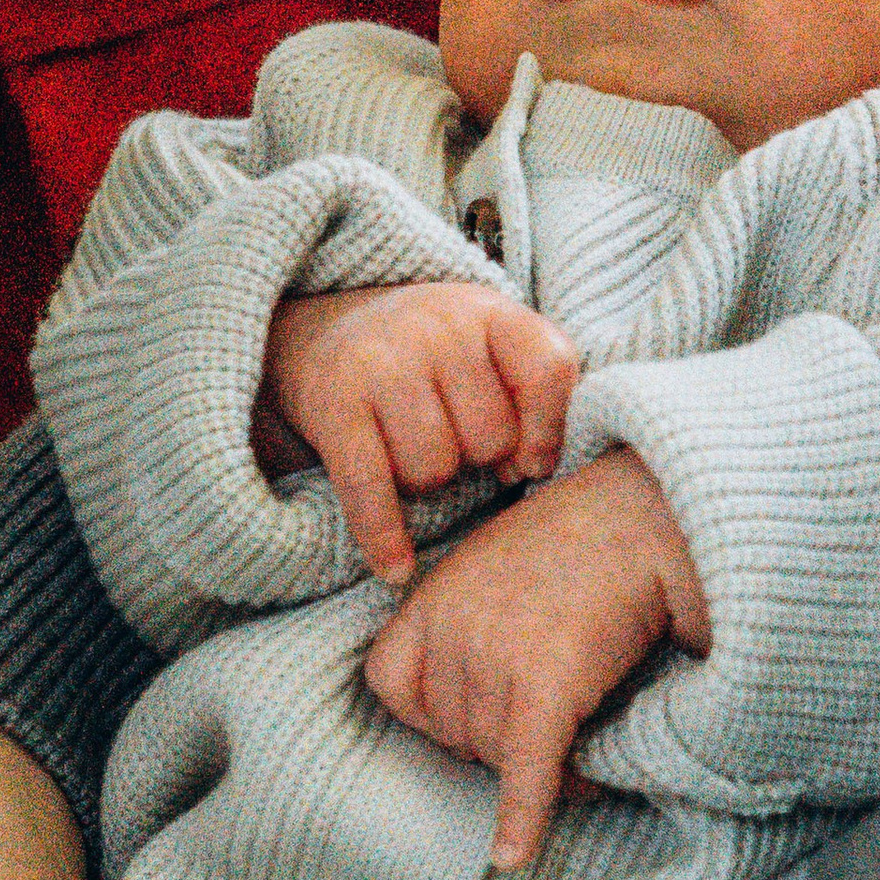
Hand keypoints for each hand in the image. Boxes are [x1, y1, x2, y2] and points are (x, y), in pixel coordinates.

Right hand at [262, 282, 578, 584]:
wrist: (332, 332)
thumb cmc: (436, 358)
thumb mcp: (494, 346)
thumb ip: (538, 392)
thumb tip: (532, 469)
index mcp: (488, 310)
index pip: (547, 371)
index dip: (547, 430)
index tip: (529, 459)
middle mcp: (435, 326)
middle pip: (489, 438)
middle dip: (476, 457)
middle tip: (451, 439)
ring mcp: (380, 362)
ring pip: (433, 470)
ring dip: (426, 480)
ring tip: (411, 451)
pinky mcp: (332, 404)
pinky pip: (369, 487)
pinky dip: (383, 536)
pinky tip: (395, 569)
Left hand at [364, 445, 709, 867]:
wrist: (645, 517)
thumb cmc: (585, 539)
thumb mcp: (497, 560)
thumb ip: (468, 613)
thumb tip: (473, 685)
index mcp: (431, 597)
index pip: (390, 684)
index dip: (432, 710)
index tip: (477, 709)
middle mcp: (451, 628)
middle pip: (450, 729)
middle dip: (498, 740)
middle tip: (554, 723)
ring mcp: (494, 656)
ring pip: (492, 754)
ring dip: (535, 769)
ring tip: (582, 746)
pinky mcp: (546, 686)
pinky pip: (525, 769)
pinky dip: (523, 818)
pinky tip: (514, 856)